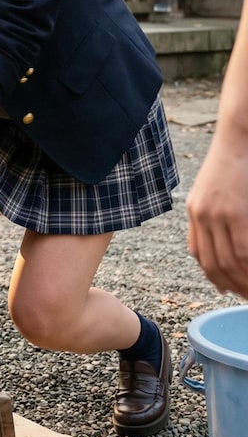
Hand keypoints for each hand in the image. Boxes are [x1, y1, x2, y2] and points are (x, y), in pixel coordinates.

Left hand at [187, 139, 247, 298]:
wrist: (238, 139)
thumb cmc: (233, 164)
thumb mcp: (212, 190)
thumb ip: (212, 215)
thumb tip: (226, 244)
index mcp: (193, 210)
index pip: (199, 253)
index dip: (213, 275)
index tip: (226, 288)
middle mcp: (201, 215)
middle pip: (214, 262)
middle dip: (232, 285)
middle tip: (246, 297)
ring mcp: (218, 215)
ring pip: (231, 261)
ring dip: (245, 281)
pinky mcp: (237, 214)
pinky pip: (244, 251)